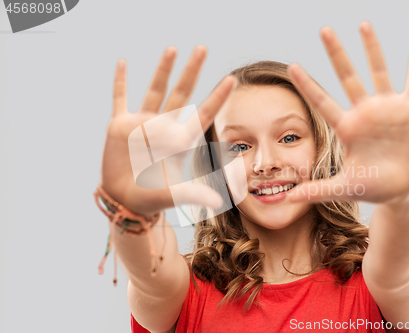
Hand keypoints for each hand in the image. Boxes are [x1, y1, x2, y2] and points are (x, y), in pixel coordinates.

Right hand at [100, 46, 234, 214]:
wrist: (124, 201)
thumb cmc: (151, 199)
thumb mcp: (173, 195)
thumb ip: (193, 195)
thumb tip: (218, 204)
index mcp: (179, 141)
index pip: (203, 114)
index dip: (218, 97)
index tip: (231, 79)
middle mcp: (164, 127)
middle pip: (181, 93)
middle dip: (192, 71)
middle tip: (203, 48)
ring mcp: (142, 124)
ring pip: (155, 90)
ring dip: (163, 69)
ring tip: (174, 48)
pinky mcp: (120, 126)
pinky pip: (120, 98)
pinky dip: (121, 81)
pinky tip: (123, 63)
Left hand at [287, 21, 408, 203]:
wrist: (405, 189)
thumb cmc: (374, 187)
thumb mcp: (345, 187)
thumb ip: (317, 190)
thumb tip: (288, 200)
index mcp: (347, 127)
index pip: (321, 101)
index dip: (307, 84)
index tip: (290, 66)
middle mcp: (364, 112)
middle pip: (347, 76)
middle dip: (336, 53)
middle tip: (323, 29)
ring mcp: (387, 108)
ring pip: (377, 71)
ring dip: (371, 48)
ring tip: (362, 24)